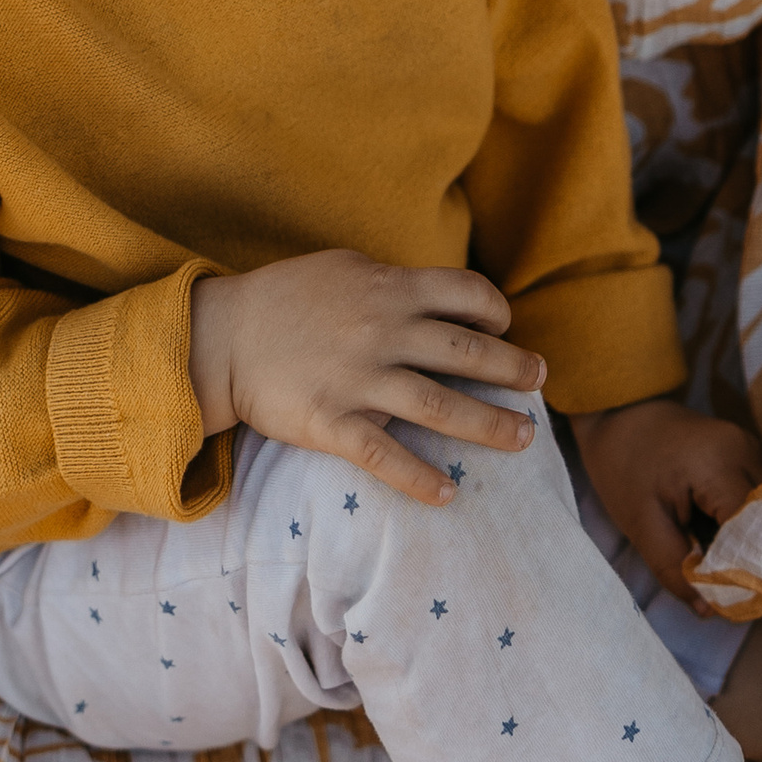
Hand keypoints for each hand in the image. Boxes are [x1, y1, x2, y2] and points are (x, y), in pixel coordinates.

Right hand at [188, 252, 548, 506]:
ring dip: (491, 425)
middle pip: (467, 351)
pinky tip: (449, 493)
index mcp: (386, 289)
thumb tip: (438, 297)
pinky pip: (386, 457)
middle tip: (540, 381)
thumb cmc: (283, 299)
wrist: (221, 338)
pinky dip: (421, 479)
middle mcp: (380, 331)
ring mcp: (357, 380)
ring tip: (524, 438)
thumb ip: (391, 284)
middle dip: (513, 368)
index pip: (465, 293)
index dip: (496, 310)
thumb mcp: (342, 268)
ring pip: (441, 406)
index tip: (506, 327)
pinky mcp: (331, 423)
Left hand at [569, 395, 761, 588]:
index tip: (735, 602)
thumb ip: (674, 567)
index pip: (756, 532)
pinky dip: (744, 522)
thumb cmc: (621, 464)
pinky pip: (758, 497)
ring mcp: (751, 446)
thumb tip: (710, 610)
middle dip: (752, 560)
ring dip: (749, 541)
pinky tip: (722, 538)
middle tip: (730, 591)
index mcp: (719, 464)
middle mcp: (747, 450)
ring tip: (724, 565)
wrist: (615, 409)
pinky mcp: (746, 450)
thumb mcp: (639, 523)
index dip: (749, 571)